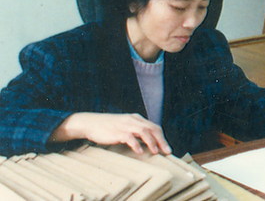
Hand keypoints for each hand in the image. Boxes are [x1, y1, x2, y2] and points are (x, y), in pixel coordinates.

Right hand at [51, 112, 170, 154]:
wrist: (90, 123)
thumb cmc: (108, 127)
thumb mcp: (125, 126)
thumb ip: (136, 132)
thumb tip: (148, 143)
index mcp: (137, 118)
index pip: (154, 127)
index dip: (162, 138)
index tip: (167, 149)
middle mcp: (133, 120)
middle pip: (152, 129)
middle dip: (161, 141)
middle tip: (167, 152)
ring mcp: (125, 125)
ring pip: (143, 132)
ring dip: (151, 142)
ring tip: (155, 152)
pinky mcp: (117, 131)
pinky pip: (129, 137)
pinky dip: (136, 144)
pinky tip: (139, 151)